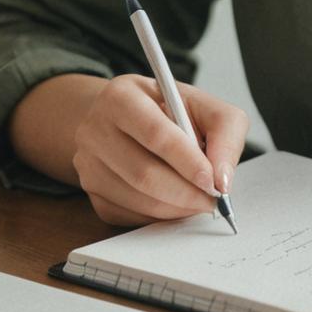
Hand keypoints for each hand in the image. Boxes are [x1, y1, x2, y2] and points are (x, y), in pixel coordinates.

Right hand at [72, 74, 248, 225]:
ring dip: (176, 207)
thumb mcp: (204, 105)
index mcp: (121, 96)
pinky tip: (176, 202)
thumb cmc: (170, 110)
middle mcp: (94, 128)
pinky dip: (160, 215)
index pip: (156, 134)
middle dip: (186, 192)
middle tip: (214, 200)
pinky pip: (129, 215)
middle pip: (143, 173)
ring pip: (137, 198)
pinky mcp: (91, 191)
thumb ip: (224, 131)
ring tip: (200, 200)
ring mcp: (88, 163)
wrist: (128, 118)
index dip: (188, 162)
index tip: (214, 181)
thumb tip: (222, 178)